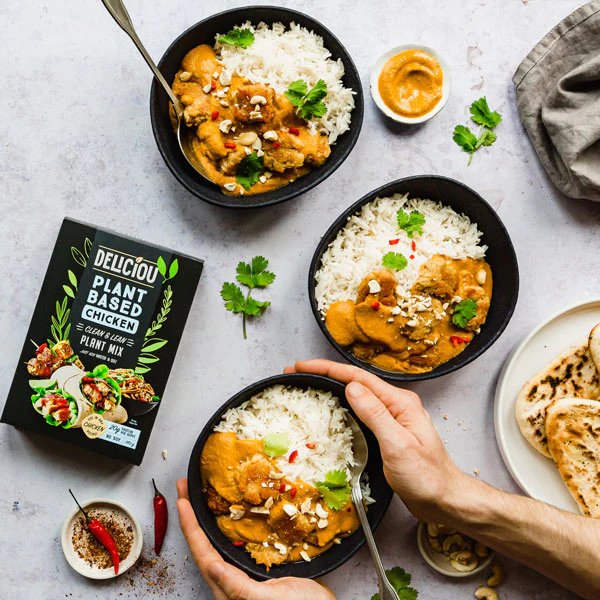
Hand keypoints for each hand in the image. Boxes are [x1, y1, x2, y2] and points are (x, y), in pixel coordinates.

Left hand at [176, 479, 336, 599]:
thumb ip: (239, 587)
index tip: (182, 501)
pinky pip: (240, 543)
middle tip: (185, 489)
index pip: (203, 554)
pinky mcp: (261, 568)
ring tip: (202, 496)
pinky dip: (234, 524)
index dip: (190, 527)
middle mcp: (233, 581)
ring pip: (220, 542)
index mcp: (229, 591)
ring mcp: (246, 574)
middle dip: (194, 516)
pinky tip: (236, 512)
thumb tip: (213, 567)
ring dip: (209, 517)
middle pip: (205, 544)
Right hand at [284, 359, 468, 522]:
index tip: (302, 366)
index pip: (358, 378)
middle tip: (296, 372)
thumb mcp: (398, 445)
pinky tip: (329, 408)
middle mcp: (395, 405)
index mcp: (399, 402)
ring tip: (306, 385)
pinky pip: (358, 412)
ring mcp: (391, 418)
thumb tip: (351, 388)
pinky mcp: (386, 432)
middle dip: (324, 374)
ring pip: (355, 395)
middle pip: (354, 382)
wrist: (444, 499)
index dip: (327, 369)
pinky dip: (339, 406)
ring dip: (330, 388)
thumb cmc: (427, 476)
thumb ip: (375, 415)